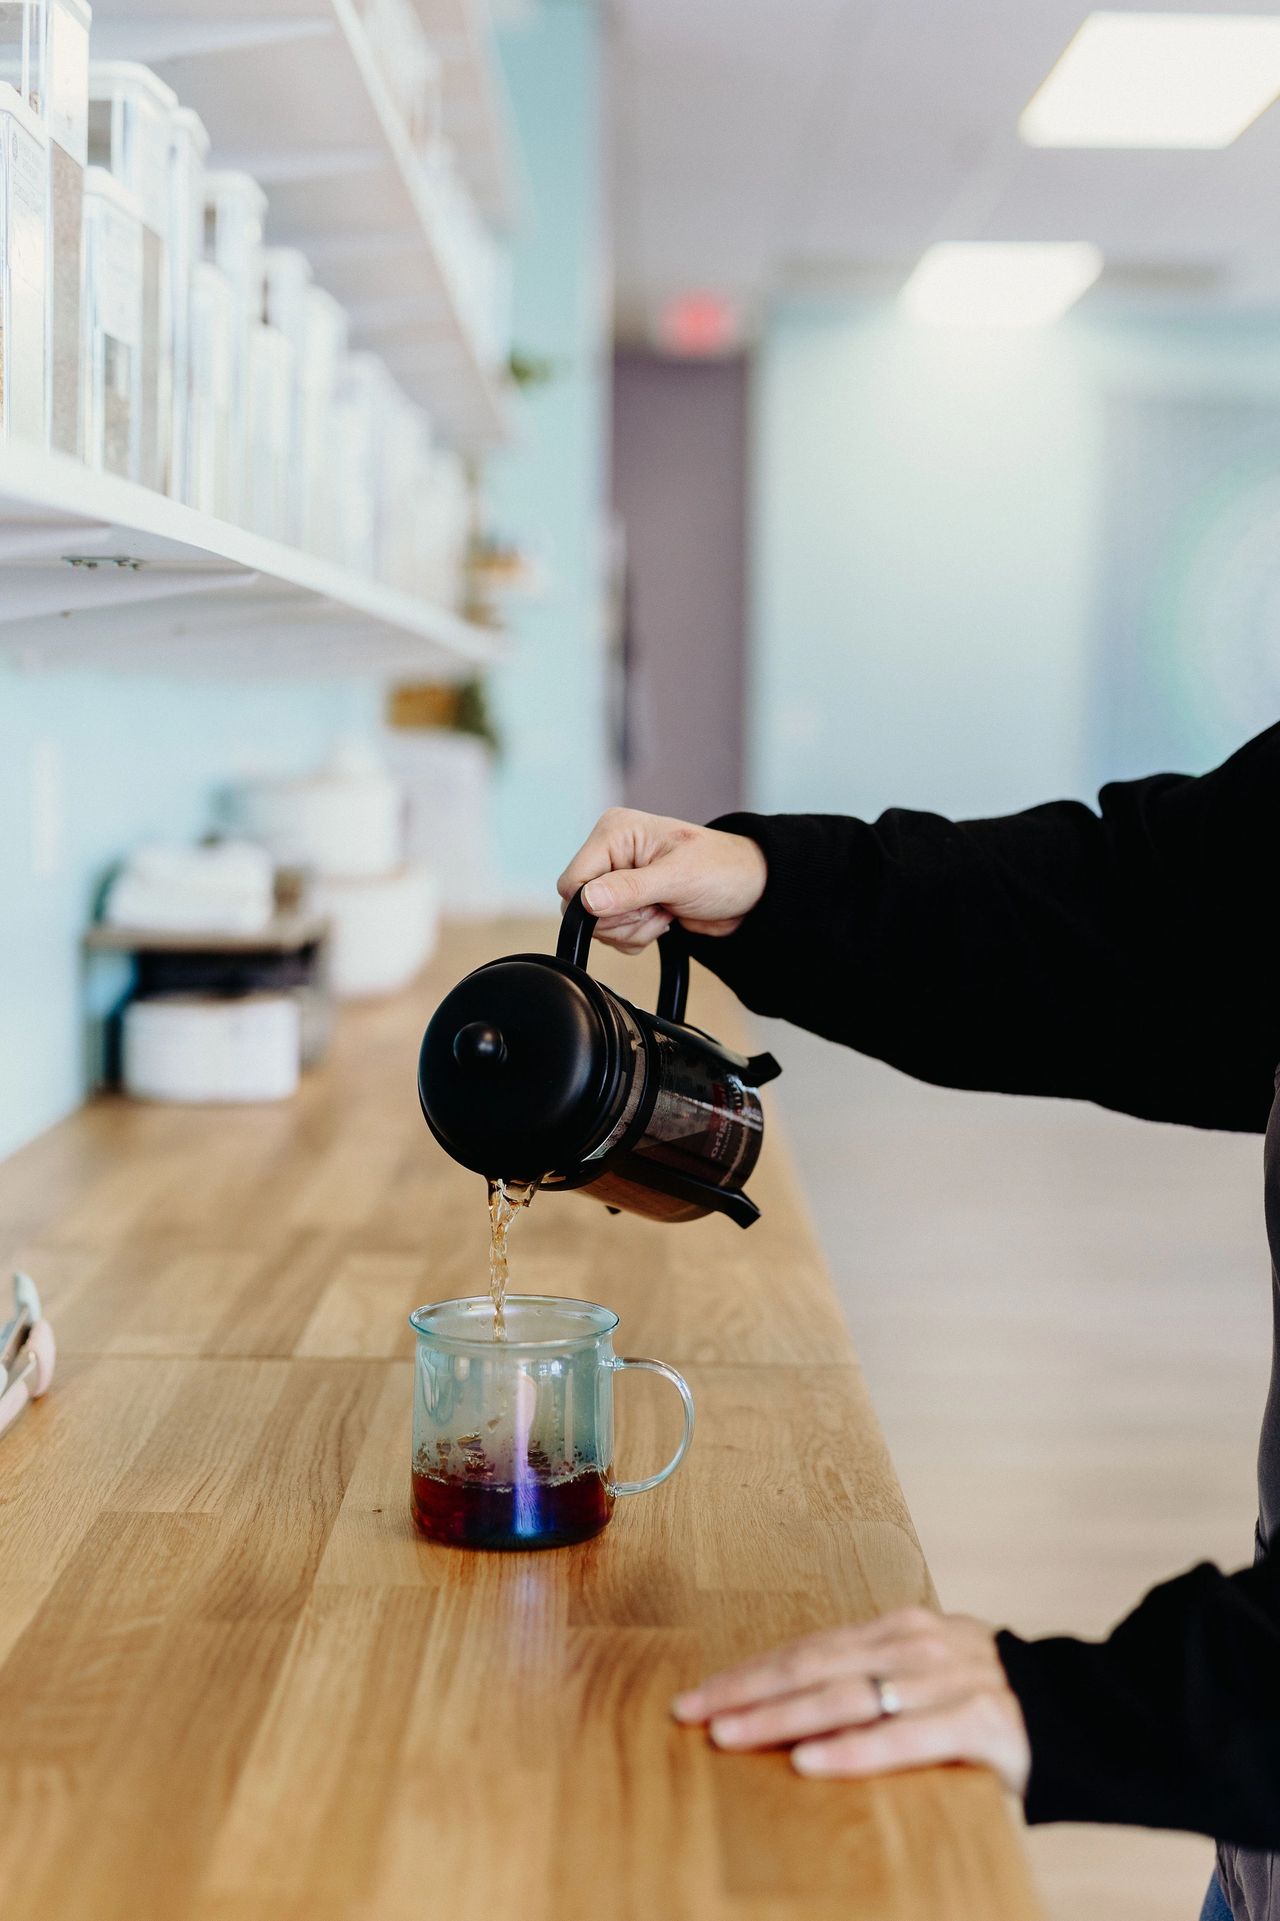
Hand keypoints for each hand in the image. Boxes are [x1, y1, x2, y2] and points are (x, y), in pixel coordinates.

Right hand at [557, 808, 766, 953]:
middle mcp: (611, 852)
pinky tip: (663, 918)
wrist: (749, 890)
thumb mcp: (677, 878)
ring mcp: (618, 878)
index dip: (597, 905)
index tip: (636, 904)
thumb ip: (629, 889)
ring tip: (665, 911)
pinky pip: (612, 934)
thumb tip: (587, 900)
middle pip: (582, 908)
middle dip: (622, 920)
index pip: (573, 881)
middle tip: (658, 907)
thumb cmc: (722, 869)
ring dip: (633, 929)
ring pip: (597, 925)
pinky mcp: (627, 901)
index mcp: (615, 832)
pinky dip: (637, 936)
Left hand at [671, 1608, 1030, 1794]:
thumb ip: (870, 1687)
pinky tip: (810, 1762)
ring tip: (730, 1733)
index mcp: (898, 1629)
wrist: (1086, 1713)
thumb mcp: (923, 1679)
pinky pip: (904, 1736)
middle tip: (692, 1712)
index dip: (750, 1671)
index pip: (807, 1648)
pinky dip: (853, 1750)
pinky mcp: (980, 1721)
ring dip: (781, 1716)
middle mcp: (918, 1643)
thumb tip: (789, 1717)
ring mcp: (948, 1678)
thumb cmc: (986, 1703)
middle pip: (813, 1664)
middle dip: (747, 1689)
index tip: (698, 1694)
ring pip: (847, 1695)